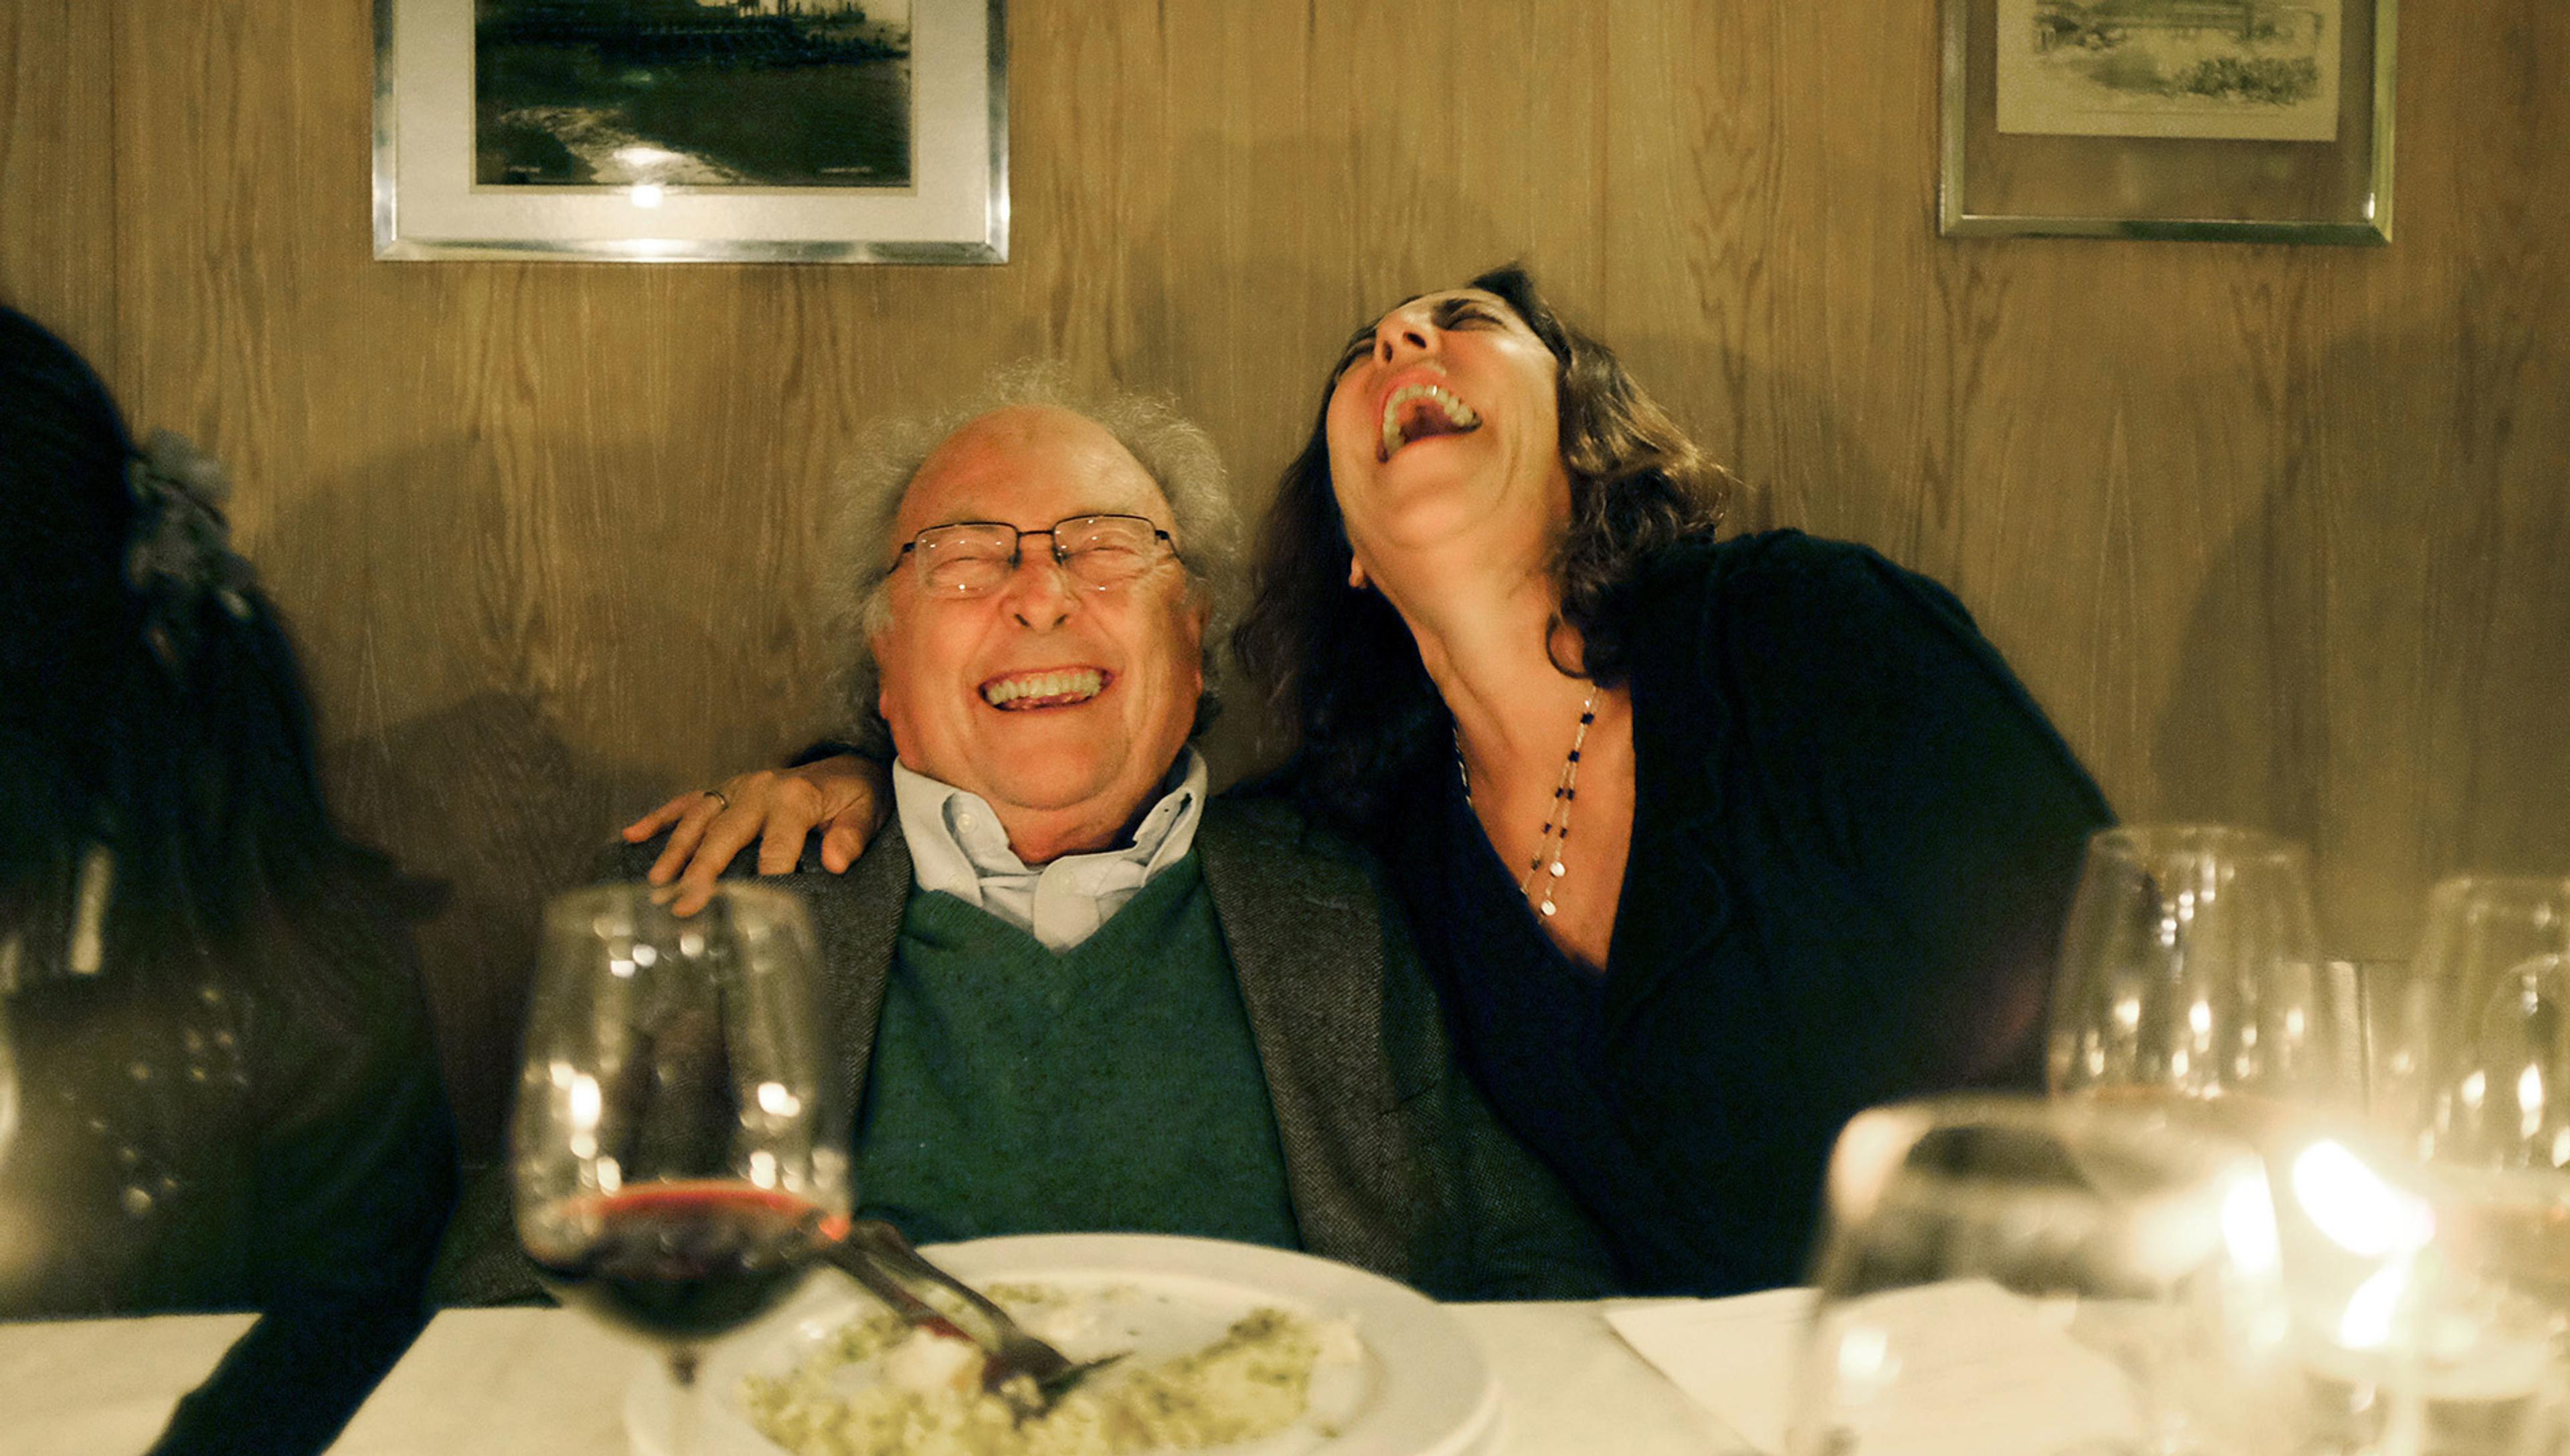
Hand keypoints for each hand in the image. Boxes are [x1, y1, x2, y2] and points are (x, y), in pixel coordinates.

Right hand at [620, 755, 888, 914]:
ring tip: (656, 883)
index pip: (777, 846)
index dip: (766, 877)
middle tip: (685, 904)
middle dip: (703, 871)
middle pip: (724, 835)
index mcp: (794, 798)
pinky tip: (630, 835)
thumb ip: (852, 836)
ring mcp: (737, 788)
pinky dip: (658, 817)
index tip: (751, 909)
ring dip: (675, 851)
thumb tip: (836, 862)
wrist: (847, 767)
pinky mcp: (725, 790)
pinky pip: (687, 801)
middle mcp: (759, 790)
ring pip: (698, 820)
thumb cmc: (856, 795)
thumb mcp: (867, 811)